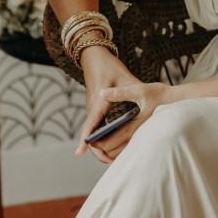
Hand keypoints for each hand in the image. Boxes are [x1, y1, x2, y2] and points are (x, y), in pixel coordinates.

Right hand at [76, 48, 140, 162]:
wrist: (95, 56)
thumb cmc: (110, 66)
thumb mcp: (124, 77)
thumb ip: (129, 92)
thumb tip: (138, 105)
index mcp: (98, 100)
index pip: (90, 124)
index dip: (85, 139)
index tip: (79, 153)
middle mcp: (93, 107)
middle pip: (91, 133)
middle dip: (98, 149)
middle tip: (113, 161)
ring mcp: (93, 108)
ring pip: (94, 131)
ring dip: (101, 144)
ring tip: (115, 157)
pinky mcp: (96, 108)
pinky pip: (98, 126)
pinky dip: (103, 136)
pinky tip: (114, 142)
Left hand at [84, 80, 172, 163]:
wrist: (180, 101)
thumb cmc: (161, 94)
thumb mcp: (140, 89)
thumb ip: (120, 93)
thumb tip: (102, 93)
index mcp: (139, 124)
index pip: (116, 138)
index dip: (101, 142)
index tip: (89, 142)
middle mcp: (142, 135)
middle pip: (118, 150)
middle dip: (103, 151)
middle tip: (91, 146)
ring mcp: (145, 138)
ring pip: (124, 152)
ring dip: (111, 152)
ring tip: (99, 147)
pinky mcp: (147, 139)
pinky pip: (131, 149)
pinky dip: (120, 150)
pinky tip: (113, 146)